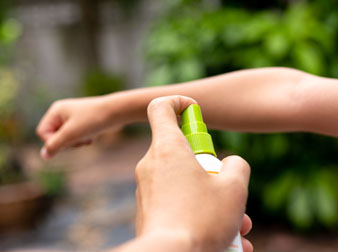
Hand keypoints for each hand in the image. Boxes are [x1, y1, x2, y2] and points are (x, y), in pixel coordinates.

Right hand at [36, 96, 120, 158]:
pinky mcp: (84, 124)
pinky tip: (93, 136)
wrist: (116, 112)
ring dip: (76, 142)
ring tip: (88, 137)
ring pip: (67, 139)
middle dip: (67, 142)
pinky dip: (83, 140)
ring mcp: (73, 118)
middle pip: (54, 137)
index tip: (68, 141)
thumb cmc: (93, 120)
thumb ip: (55, 145)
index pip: (42, 132)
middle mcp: (63, 113)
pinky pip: (77, 138)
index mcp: (56, 111)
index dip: (52, 141)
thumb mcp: (71, 134)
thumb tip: (44, 155)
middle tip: (80, 138)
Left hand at [135, 95, 251, 251]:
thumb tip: (230, 164)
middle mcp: (152, 164)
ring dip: (212, 198)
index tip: (196, 114)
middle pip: (184, 150)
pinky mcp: (149, 209)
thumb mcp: (234, 187)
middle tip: (229, 193)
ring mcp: (147, 188)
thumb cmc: (202, 219)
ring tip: (237, 226)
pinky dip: (199, 213)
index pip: (160, 107)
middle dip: (212, 169)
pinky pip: (178, 201)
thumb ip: (236, 165)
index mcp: (168, 148)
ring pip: (186, 181)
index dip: (179, 103)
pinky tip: (225, 238)